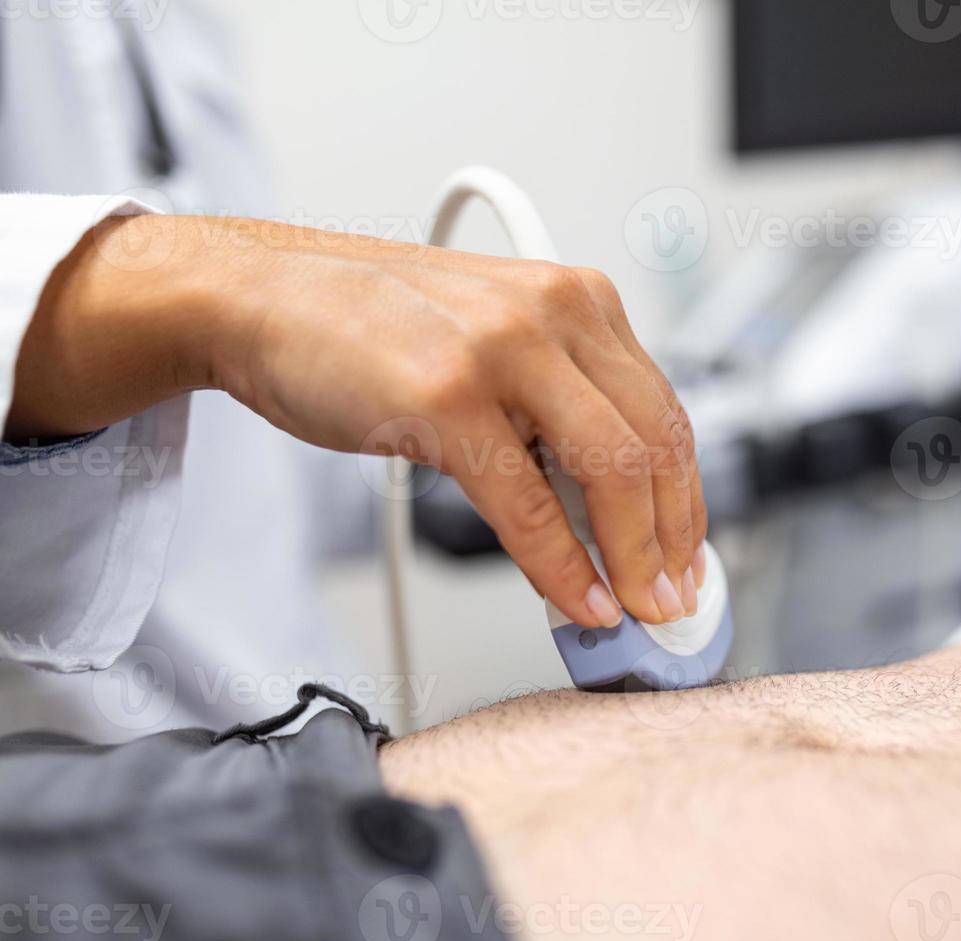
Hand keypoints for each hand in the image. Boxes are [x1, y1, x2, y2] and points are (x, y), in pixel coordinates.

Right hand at [10, 214, 706, 628]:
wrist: (258, 297)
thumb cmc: (370, 329)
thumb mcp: (492, 347)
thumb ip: (557, 412)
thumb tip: (608, 517)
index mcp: (577, 299)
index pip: (665, 411)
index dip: (688, 499)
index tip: (690, 556)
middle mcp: (554, 312)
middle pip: (656, 444)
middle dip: (674, 539)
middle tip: (675, 599)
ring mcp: (501, 350)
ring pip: (611, 472)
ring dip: (634, 558)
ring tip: (637, 610)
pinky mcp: (446, 397)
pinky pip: (527, 503)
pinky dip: (562, 566)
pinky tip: (577, 602)